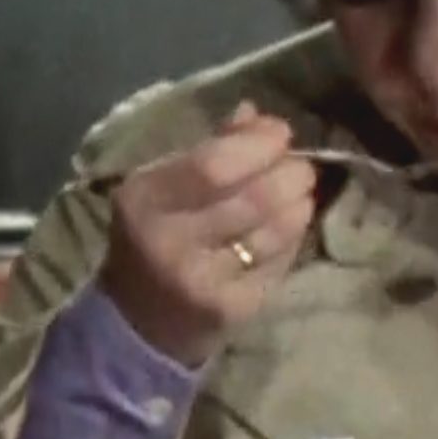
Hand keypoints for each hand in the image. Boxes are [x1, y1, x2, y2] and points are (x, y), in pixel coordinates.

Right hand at [96, 104, 319, 366]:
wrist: (138, 321)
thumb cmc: (153, 236)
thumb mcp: (161, 187)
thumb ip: (208, 148)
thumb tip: (257, 117)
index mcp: (144, 200)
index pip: (212, 166)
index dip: (258, 145)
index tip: (280, 133)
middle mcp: (169, 242)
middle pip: (254, 198)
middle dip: (290, 173)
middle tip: (299, 166)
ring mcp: (203, 280)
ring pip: (275, 230)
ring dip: (299, 203)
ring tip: (299, 193)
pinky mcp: (232, 308)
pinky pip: (280, 260)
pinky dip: (293, 237)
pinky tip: (288, 227)